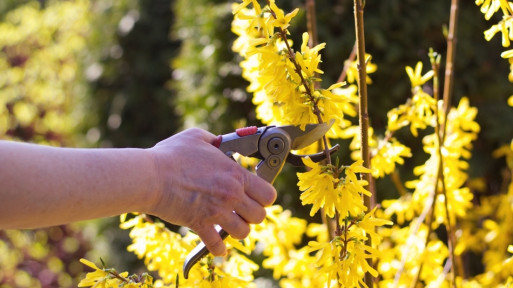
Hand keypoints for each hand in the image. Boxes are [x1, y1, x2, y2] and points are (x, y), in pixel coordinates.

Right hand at [146, 128, 276, 255]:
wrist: (150, 176)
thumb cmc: (171, 155)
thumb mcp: (196, 137)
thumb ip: (214, 140)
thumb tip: (219, 141)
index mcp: (234, 174)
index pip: (268, 194)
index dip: (264, 196)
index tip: (256, 195)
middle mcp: (231, 194)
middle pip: (259, 216)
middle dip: (252, 214)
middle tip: (242, 210)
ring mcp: (217, 211)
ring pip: (243, 232)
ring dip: (238, 230)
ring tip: (229, 224)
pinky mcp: (200, 224)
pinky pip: (217, 245)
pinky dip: (218, 248)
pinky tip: (217, 245)